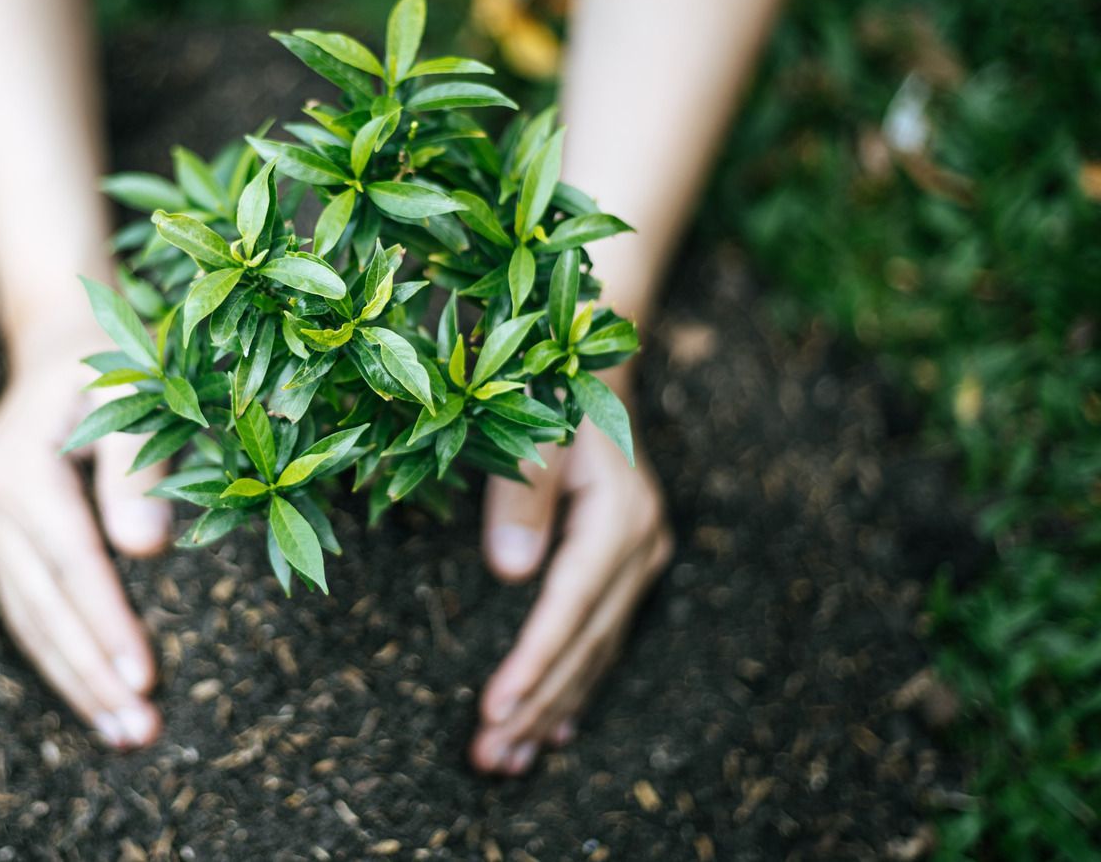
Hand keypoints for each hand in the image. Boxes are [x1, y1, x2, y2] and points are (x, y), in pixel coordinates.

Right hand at [0, 329, 172, 748]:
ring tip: (124, 735)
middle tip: (140, 731)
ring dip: (75, 681)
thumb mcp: (135, 391)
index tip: (145, 678)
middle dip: (91, 673)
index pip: (70, 561)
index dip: (107, 623)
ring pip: (28, 618)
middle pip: (42, 604)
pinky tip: (95, 698)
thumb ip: (138, 465)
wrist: (60, 339)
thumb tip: (145, 550)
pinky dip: (60, 656)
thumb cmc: (113, 361)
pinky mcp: (0, 538)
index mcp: (19, 463)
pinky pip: (28, 609)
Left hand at [469, 371, 671, 774]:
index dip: (531, 665)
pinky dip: (576, 686)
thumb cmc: (551, 393)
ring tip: (509, 761)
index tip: (493, 712)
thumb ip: (522, 498)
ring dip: (553, 709)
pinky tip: (557, 730)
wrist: (595, 370)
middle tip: (489, 759)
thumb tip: (510, 574)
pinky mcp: (630, 566)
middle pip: (584, 645)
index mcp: (619, 519)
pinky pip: (603, 640)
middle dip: (535, 706)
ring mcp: (642, 560)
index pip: (569, 611)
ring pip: (595, 652)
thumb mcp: (532, 432)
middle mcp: (640, 548)